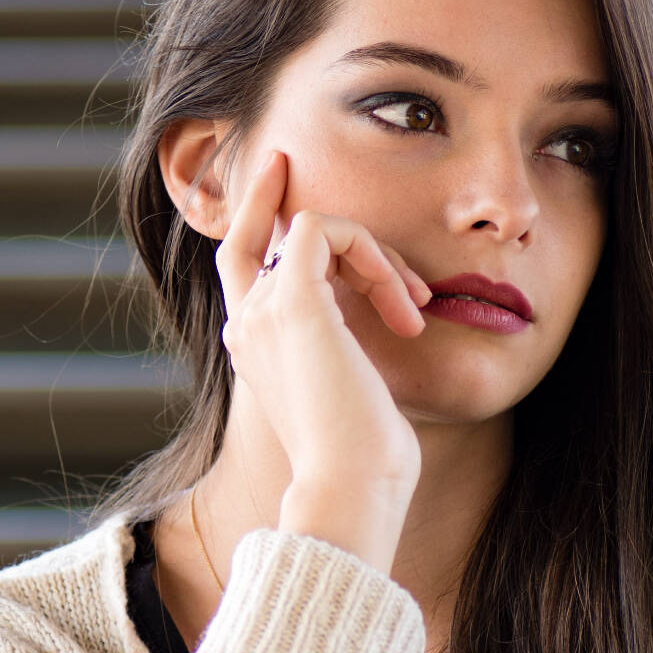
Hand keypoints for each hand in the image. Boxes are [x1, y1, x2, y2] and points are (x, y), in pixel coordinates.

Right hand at [214, 148, 427, 570]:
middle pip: (253, 234)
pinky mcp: (291, 298)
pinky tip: (403, 303)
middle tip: (312, 178)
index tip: (281, 169)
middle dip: (276, 194)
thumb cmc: (365, 454)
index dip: (255, 211)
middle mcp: (245, 324)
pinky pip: (323, 226)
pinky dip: (372, 252)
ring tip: (412, 307)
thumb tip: (389, 310)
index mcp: (252, 348)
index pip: (239, 262)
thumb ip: (351, 340)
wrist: (351, 483)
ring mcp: (261, 309)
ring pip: (312, 226)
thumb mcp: (356, 386)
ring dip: (377, 255)